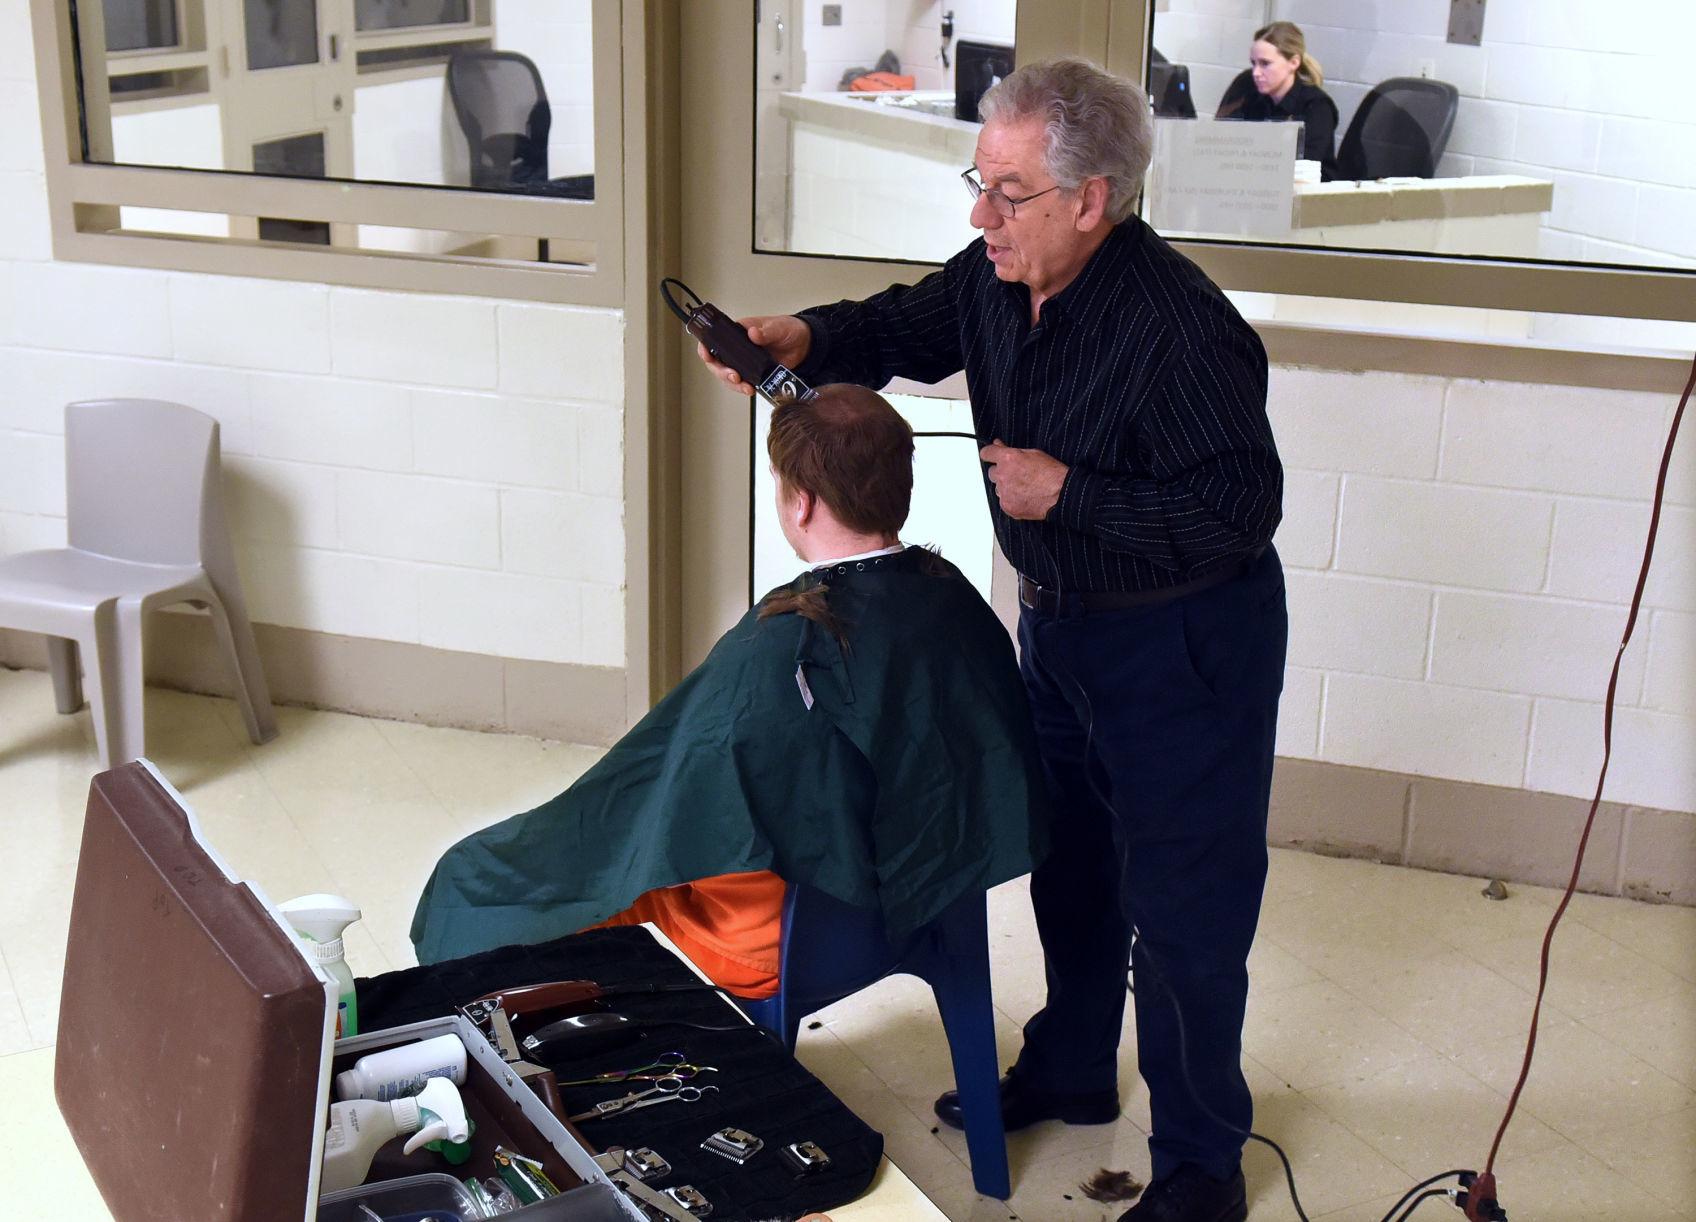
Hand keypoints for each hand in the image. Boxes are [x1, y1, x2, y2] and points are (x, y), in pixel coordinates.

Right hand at [695, 314, 811, 395]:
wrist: (803, 345)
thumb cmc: (788, 330)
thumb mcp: (779, 327)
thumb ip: (766, 330)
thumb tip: (753, 332)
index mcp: (738, 332)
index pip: (714, 339)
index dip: (706, 348)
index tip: (707, 355)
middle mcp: (737, 348)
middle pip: (718, 362)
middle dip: (722, 372)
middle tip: (734, 376)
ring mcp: (744, 362)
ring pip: (728, 376)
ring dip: (733, 384)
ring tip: (746, 387)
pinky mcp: (753, 373)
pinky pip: (742, 383)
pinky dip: (744, 388)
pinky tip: (751, 389)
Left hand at [981, 438, 1066, 520]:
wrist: (1061, 494)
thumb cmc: (1051, 473)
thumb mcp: (1033, 453)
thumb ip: (1012, 450)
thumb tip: (999, 445)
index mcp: (1008, 459)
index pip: (986, 453)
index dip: (989, 454)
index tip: (990, 455)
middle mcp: (1002, 475)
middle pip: (992, 472)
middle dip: (1001, 472)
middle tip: (1017, 475)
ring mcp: (1004, 492)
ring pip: (998, 488)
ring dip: (1006, 487)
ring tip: (1024, 487)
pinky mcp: (1007, 506)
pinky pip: (1004, 501)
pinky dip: (1011, 499)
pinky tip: (1025, 497)